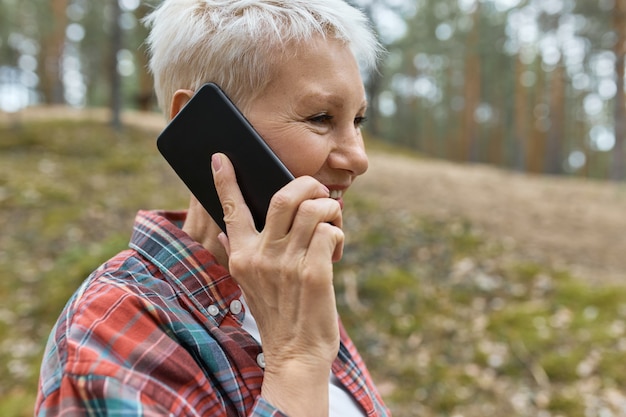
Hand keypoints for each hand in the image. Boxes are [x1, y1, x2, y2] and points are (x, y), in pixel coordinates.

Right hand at [211, 153, 342, 415]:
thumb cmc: (277, 315)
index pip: (230, 209)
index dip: (225, 181)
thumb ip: (240, 255)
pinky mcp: (314, 274)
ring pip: (314, 209)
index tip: (220, 157)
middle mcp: (261, 256)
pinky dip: (339, 233)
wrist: (295, 354)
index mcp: (242, 255)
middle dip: (308, 184)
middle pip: (284, 196)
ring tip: (332, 223)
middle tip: (319, 193)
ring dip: (330, 209)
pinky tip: (338, 248)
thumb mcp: (249, 285)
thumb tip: (225, 231)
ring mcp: (287, 264)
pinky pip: (331, 231)